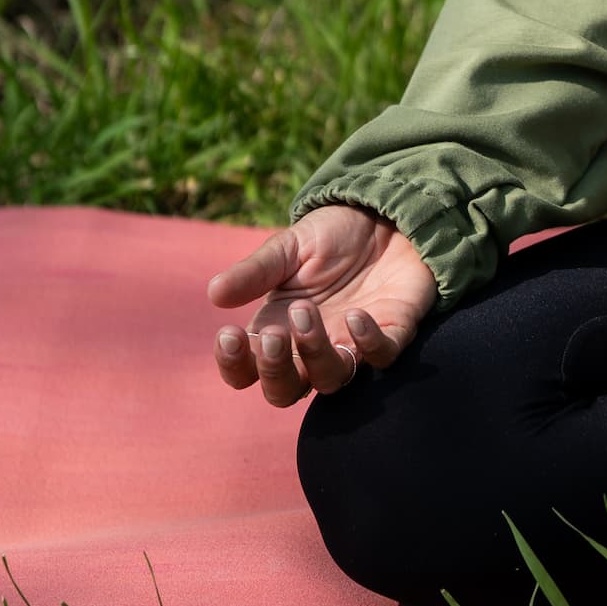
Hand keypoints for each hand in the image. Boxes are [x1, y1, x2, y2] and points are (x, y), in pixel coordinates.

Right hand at [208, 203, 437, 405]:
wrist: (384, 214)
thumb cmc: (331, 237)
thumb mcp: (287, 247)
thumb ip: (254, 272)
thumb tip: (214, 292)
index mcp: (278, 331)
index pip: (246, 371)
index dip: (234, 364)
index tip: (228, 333)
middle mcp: (311, 349)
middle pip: (284, 391)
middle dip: (274, 370)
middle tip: (273, 335)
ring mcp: (352, 345)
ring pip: (330, 380)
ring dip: (315, 354)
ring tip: (305, 312)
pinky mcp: (392, 333)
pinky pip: (381, 357)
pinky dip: (368, 344)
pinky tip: (356, 315)